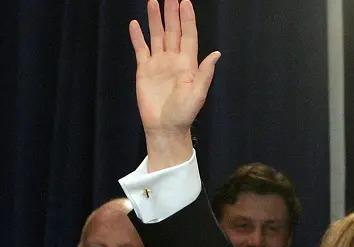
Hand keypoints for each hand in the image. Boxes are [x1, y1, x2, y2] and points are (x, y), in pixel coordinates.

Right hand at [129, 0, 220, 168]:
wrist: (165, 126)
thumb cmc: (184, 113)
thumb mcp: (198, 93)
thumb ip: (205, 72)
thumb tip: (216, 53)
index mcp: (188, 64)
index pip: (188, 36)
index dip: (187, 19)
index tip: (185, 2)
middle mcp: (173, 60)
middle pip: (172, 31)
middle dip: (172, 14)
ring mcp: (158, 63)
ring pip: (156, 36)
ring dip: (155, 20)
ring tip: (153, 2)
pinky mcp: (144, 70)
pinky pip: (140, 49)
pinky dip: (137, 37)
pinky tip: (135, 24)